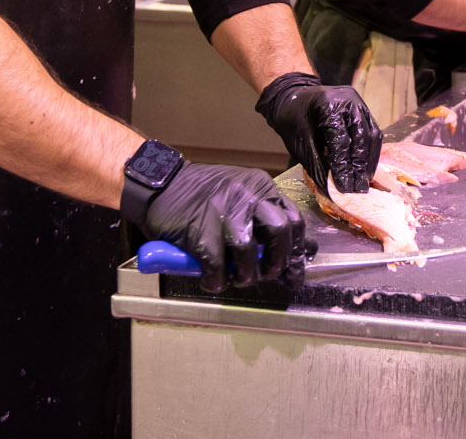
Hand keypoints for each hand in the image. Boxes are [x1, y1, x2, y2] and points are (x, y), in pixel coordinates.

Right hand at [137, 161, 306, 292]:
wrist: (162, 185)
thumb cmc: (204, 196)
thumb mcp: (243, 196)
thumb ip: (268, 219)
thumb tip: (303, 250)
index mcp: (261, 187)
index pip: (294, 220)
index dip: (297, 251)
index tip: (293, 272)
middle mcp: (246, 196)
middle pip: (279, 233)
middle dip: (277, 262)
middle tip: (266, 275)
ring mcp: (223, 212)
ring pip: (248, 253)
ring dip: (245, 275)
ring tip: (237, 278)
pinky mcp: (200, 232)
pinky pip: (217, 267)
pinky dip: (216, 281)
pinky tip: (212, 280)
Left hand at [256, 73, 381, 193]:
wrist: (293, 96)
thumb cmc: (292, 119)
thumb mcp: (299, 144)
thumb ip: (317, 166)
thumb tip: (332, 191)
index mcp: (328, 105)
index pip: (341, 141)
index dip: (344, 167)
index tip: (346, 188)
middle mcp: (349, 101)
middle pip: (361, 138)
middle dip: (360, 167)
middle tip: (358, 188)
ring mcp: (359, 103)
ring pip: (372, 136)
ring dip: (369, 162)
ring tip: (364, 182)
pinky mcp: (364, 110)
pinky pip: (372, 133)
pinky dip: (370, 153)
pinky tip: (366, 169)